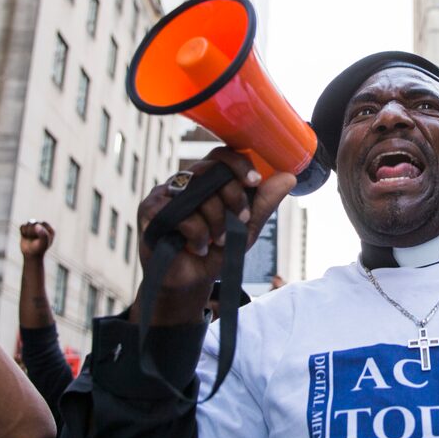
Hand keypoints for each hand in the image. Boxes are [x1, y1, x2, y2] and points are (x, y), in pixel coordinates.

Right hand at [19, 220, 54, 257]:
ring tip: (30, 238)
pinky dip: (23, 232)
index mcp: (49, 229)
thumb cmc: (39, 249)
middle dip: (32, 232)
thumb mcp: (43, 242)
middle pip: (35, 223)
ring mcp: (34, 228)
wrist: (31, 255)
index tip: (40, 239)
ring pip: (28, 223)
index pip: (42, 224)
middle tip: (34, 240)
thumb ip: (42, 233)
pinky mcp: (27, 229)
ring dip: (28, 232)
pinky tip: (26, 237)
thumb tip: (37, 225)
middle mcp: (42, 227)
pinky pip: (22, 226)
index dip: (39, 231)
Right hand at [133, 148, 293, 317]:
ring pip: (197, 192)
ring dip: (216, 222)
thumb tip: (289, 176)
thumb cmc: (216, 250)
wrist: (192, 281)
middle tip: (238, 221)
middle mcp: (185, 181)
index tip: (254, 182)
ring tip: (216, 241)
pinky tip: (196, 248)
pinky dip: (196, 235)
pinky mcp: (149, 210)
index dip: (238, 164)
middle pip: (211, 171)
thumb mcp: (245, 227)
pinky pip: (179, 214)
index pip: (221, 156)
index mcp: (207, 179)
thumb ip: (264, 202)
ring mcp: (165, 193)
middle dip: (232, 198)